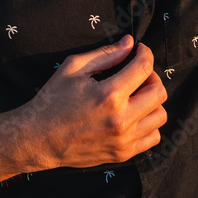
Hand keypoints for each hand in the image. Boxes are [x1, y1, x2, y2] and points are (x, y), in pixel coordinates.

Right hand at [21, 35, 167, 169]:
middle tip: (137, 72)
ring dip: (152, 100)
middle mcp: (121, 120)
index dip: (145, 53)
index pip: (144, 67)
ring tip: (136, 94)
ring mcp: (123, 140)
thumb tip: (129, 43)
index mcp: (109, 95)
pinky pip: (153, 137)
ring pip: (160, 115)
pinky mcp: (122, 154)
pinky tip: (134, 114)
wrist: (38, 139)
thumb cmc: (52, 100)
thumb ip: (106, 54)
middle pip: (159, 92)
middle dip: (151, 75)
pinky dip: (149, 123)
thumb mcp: (74, 68)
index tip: (139, 50)